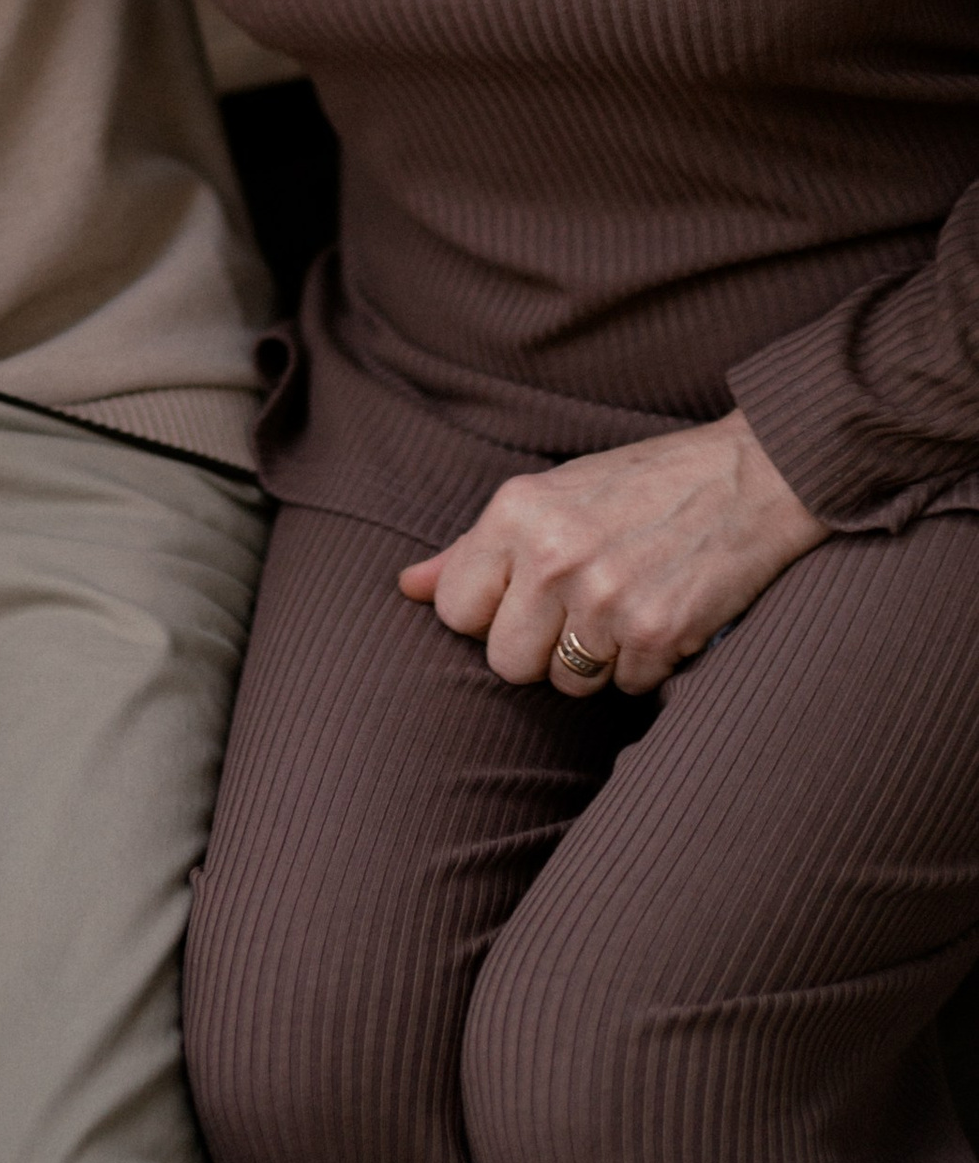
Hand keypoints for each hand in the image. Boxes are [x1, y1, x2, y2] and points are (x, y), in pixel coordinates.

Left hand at [399, 409, 827, 698]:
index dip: (487, 614)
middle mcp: (554, 556)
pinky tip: (663, 615)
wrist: (754, 475)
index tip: (521, 598)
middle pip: (505, 661)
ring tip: (623, 607)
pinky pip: (626, 687)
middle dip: (538, 648)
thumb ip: (477, 547)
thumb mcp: (551, 493)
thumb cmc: (645, 483)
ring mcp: (606, 599)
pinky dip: (644, 665)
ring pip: (564, 683)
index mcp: (517, 511)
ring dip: (592, 662)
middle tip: (577, 610)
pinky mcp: (657, 634)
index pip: (455, 610)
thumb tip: (407, 586)